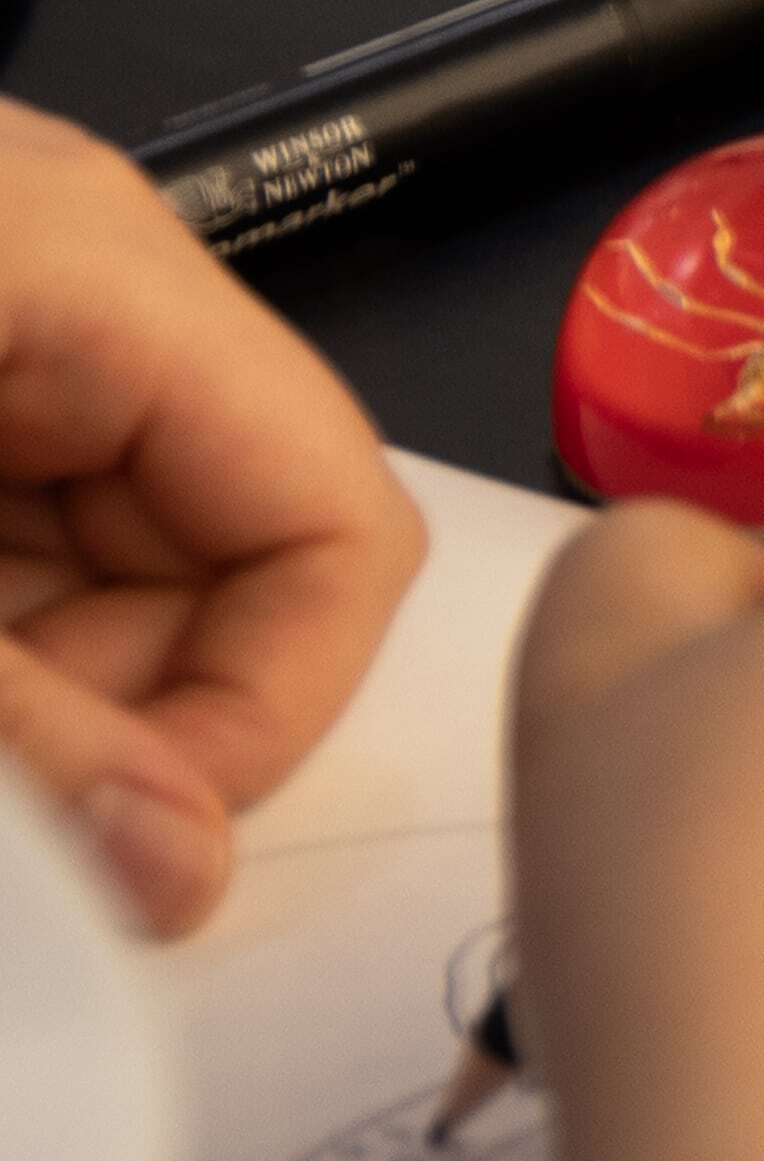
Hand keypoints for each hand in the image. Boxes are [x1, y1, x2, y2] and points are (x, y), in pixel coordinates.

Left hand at [0, 99, 425, 934]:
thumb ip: (21, 725)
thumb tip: (176, 883)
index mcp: (102, 276)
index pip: (334, 529)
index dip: (265, 709)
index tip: (140, 832)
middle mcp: (83, 293)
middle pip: (231, 566)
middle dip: (123, 714)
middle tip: (9, 801)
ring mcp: (8, 335)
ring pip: (116, 580)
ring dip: (36, 688)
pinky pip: (23, 550)